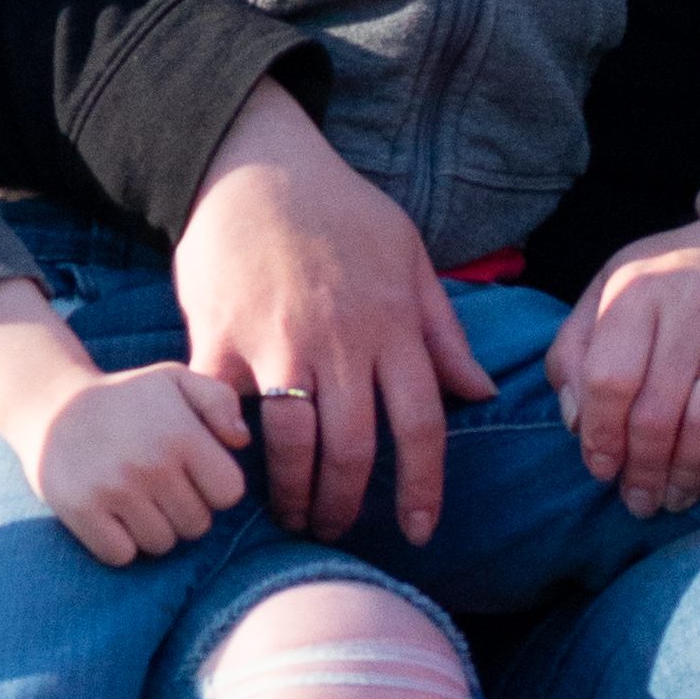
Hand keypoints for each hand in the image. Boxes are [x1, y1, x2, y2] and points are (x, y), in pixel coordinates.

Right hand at [0, 277, 250, 564]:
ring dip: (155, 530)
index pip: (230, 494)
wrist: (51, 404)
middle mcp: (152, 465)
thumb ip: (220, 402)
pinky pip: (121, 555)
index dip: (217, 489)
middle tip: (163, 489)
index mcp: (183, 434)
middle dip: (187, 511)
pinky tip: (114, 516)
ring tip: (139, 501)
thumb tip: (241, 442)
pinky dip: (121, 544)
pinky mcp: (81, 511)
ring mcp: (115, 490)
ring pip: (161, 544)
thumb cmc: (126, 396)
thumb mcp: (177, 380)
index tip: (196, 475)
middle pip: (197, 525)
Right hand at [177, 81, 496, 545]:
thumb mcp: (409, 257)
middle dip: (348, 504)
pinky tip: (235, 471)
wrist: (257, 166)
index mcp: (392, 324)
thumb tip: (480, 392)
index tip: (418, 531)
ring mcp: (276, 341)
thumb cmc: (341, 212)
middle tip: (338, 532)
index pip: (421, 423)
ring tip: (291, 517)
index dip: (422, 485)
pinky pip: (224, 411)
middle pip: (353, 447)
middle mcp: (340, 339)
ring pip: (292, 442)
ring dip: (293, 493)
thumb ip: (443, 330)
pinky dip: (230, 447)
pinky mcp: (219, 338)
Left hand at [548, 200, 699, 517]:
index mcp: (639, 285)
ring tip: (679, 496)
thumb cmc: (686, 273)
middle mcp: (693, 297)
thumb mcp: (618, 286)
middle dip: (643, 471)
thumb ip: (577, 345)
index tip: (603, 471)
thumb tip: (574, 421)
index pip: (607, 380)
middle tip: (642, 502)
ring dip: (689, 472)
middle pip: (656, 411)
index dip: (601, 437)